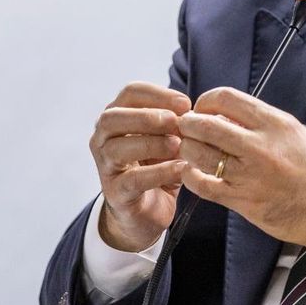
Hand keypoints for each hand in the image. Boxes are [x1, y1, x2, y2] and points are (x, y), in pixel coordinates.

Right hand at [89, 81, 191, 251]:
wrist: (147, 211)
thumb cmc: (159, 166)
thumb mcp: (170, 139)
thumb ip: (180, 124)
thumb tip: (202, 112)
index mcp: (118, 118)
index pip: (130, 93)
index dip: (158, 94)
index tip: (186, 104)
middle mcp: (103, 138)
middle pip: (113, 117)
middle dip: (147, 116)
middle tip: (176, 121)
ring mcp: (106, 166)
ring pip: (118, 147)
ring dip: (152, 143)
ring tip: (179, 146)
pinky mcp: (115, 193)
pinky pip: (133, 179)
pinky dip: (159, 172)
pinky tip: (180, 169)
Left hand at [176, 87, 305, 260]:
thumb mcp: (297, 134)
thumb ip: (263, 124)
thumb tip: (229, 117)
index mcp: (276, 123)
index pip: (226, 98)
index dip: (206, 101)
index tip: (202, 109)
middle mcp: (261, 146)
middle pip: (206, 125)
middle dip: (188, 124)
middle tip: (185, 128)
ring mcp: (252, 175)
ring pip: (200, 154)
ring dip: (188, 150)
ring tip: (189, 150)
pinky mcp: (246, 202)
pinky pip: (205, 186)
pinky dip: (191, 178)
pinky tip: (192, 174)